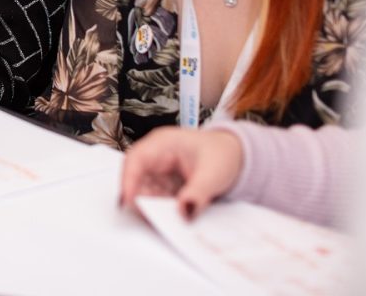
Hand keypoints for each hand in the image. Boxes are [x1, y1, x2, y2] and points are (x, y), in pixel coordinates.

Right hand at [119, 126, 243, 220]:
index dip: (128, 180)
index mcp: (163, 143)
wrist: (237, 157)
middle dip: (141, 199)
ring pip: (145, 192)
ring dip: (153, 208)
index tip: (129, 202)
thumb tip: (184, 212)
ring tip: (167, 221)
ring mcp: (160, 171)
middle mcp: (156, 156)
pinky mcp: (165, 185)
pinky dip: (162, 210)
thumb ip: (197, 193)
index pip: (136, 159)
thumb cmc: (223, 155)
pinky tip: (173, 218)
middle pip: (136, 178)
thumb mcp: (213, 174)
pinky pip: (156, 200)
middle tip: (151, 219)